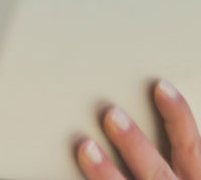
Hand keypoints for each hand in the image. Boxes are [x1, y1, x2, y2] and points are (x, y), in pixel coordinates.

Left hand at [77, 80, 200, 179]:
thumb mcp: (186, 175)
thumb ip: (176, 157)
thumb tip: (142, 108)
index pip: (191, 146)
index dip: (178, 116)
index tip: (159, 87)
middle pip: (157, 172)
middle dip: (135, 145)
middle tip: (111, 114)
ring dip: (106, 173)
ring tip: (84, 146)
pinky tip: (70, 177)